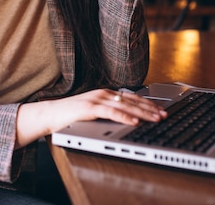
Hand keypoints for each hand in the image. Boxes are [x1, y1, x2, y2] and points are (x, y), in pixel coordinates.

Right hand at [15, 88, 166, 148]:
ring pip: (125, 106)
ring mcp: (96, 99)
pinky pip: (110, 112)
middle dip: (151, 108)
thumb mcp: (94, 113)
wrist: (50, 114)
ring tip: (156, 118)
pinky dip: (124, 116)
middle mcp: (103, 94)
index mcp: (106, 94)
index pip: (133, 98)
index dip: (149, 104)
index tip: (162, 110)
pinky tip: (134, 121)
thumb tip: (129, 120)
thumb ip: (109, 113)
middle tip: (165, 115)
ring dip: (143, 113)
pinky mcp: (89, 108)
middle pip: (133, 101)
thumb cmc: (71, 116)